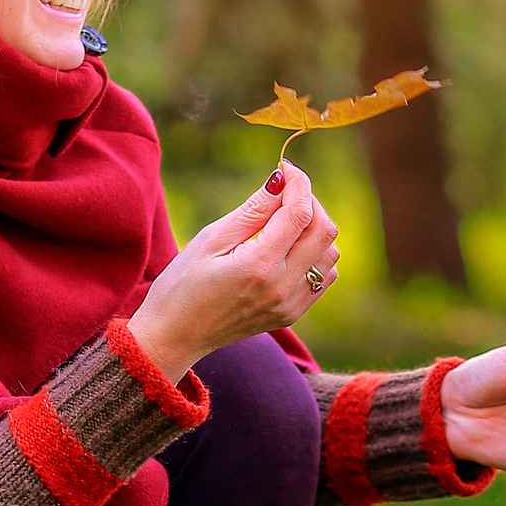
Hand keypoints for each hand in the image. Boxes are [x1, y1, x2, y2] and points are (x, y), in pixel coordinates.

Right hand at [126, 161, 338, 381]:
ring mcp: (290, 304)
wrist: (174, 335)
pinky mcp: (291, 314)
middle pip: (324, 231)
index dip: (298, 183)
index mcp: (259, 266)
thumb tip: (281, 180)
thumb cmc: (182, 283)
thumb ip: (252, 210)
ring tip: (283, 222)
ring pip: (330, 254)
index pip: (300, 213)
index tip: (285, 169)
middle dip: (310, 202)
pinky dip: (315, 255)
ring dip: (315, 229)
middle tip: (284, 193)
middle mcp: (282, 287)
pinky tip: (288, 249)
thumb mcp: (211, 239)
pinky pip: (324, 277)